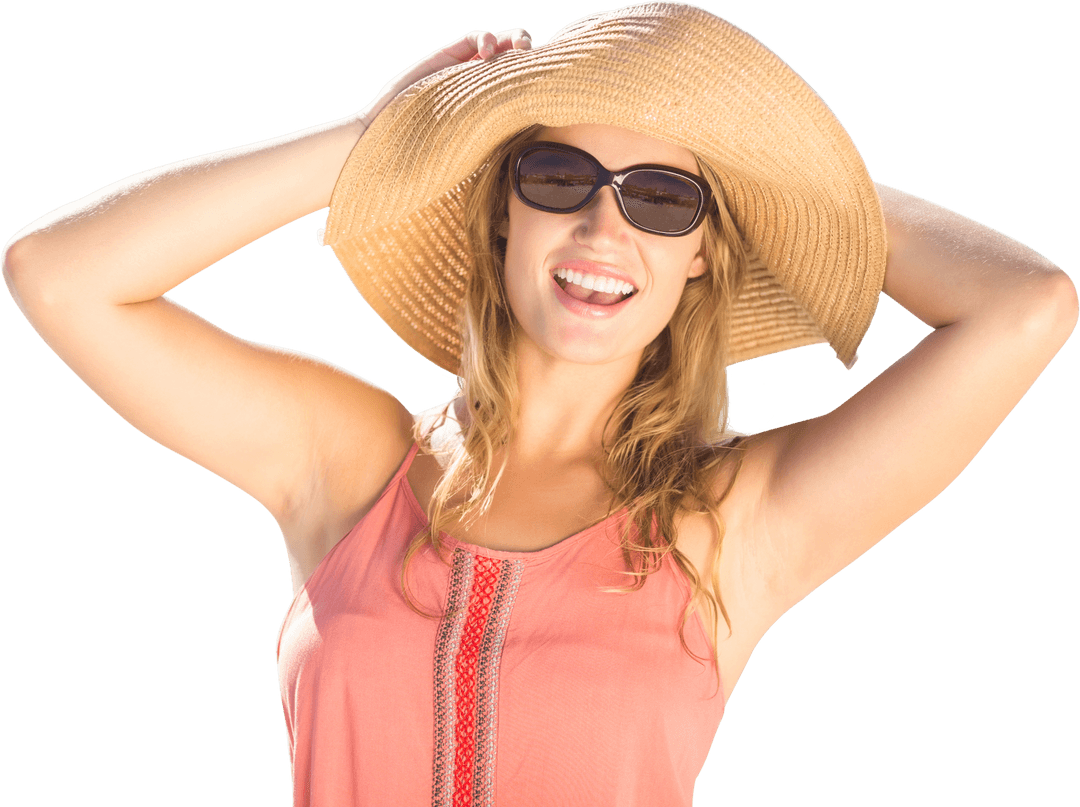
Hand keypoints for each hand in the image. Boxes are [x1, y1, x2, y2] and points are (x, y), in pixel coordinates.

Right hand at [356, 28, 532, 130]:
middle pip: (517, 63)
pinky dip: (486, 38)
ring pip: (500, 44)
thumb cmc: (432, 153)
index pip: (524, 87)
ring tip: (519, 49)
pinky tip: (486, 52)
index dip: (538, 80)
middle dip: (530, 55)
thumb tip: (536, 144)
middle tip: (534, 59)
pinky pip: (474, 38)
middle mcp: (484, 88)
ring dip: (514, 40)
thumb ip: (499, 134)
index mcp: (496, 109)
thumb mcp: (476, 144)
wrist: (390, 139)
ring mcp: (467, 71)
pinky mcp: (448, 57)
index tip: (548, 84)